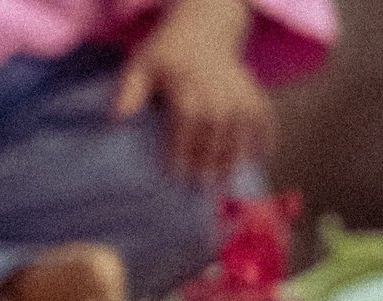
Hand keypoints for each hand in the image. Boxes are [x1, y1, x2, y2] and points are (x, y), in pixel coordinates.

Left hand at [114, 0, 275, 184]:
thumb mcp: (140, 65)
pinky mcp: (254, 94)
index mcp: (189, 89)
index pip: (188, 126)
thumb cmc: (166, 54)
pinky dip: (265, 138)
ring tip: (224, 186)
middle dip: (208, 164)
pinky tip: (259, 161)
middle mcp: (218, 93)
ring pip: (240, 133)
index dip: (183, 152)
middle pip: (215, 135)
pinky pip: (264, 118)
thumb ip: (130, 91)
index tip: (176, 177)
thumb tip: (117, 118)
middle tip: (200, 191)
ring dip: (233, 159)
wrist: (203, 28)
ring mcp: (240, 94)